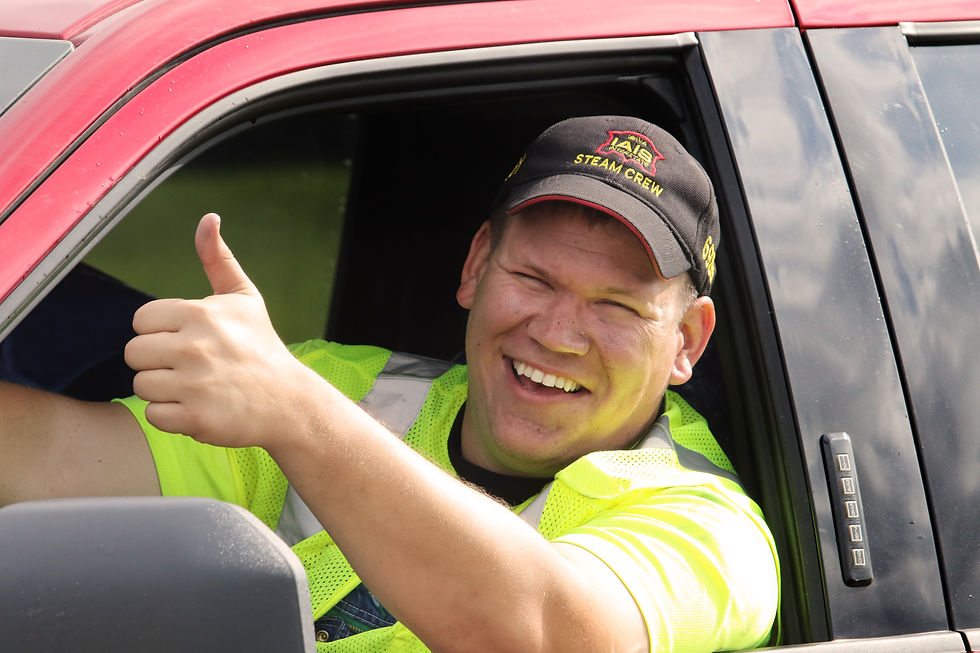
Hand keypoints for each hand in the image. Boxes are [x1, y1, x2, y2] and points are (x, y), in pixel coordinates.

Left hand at [124, 213, 313, 446]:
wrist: (289, 402)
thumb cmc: (261, 348)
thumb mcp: (244, 298)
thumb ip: (218, 258)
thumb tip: (209, 218)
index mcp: (200, 313)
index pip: (142, 320)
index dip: (162, 332)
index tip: (190, 340)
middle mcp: (194, 347)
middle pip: (134, 354)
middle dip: (158, 362)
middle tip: (192, 367)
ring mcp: (194, 385)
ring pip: (142, 385)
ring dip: (165, 390)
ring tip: (197, 388)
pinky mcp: (195, 418)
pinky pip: (154, 415)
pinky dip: (173, 417)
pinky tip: (200, 407)